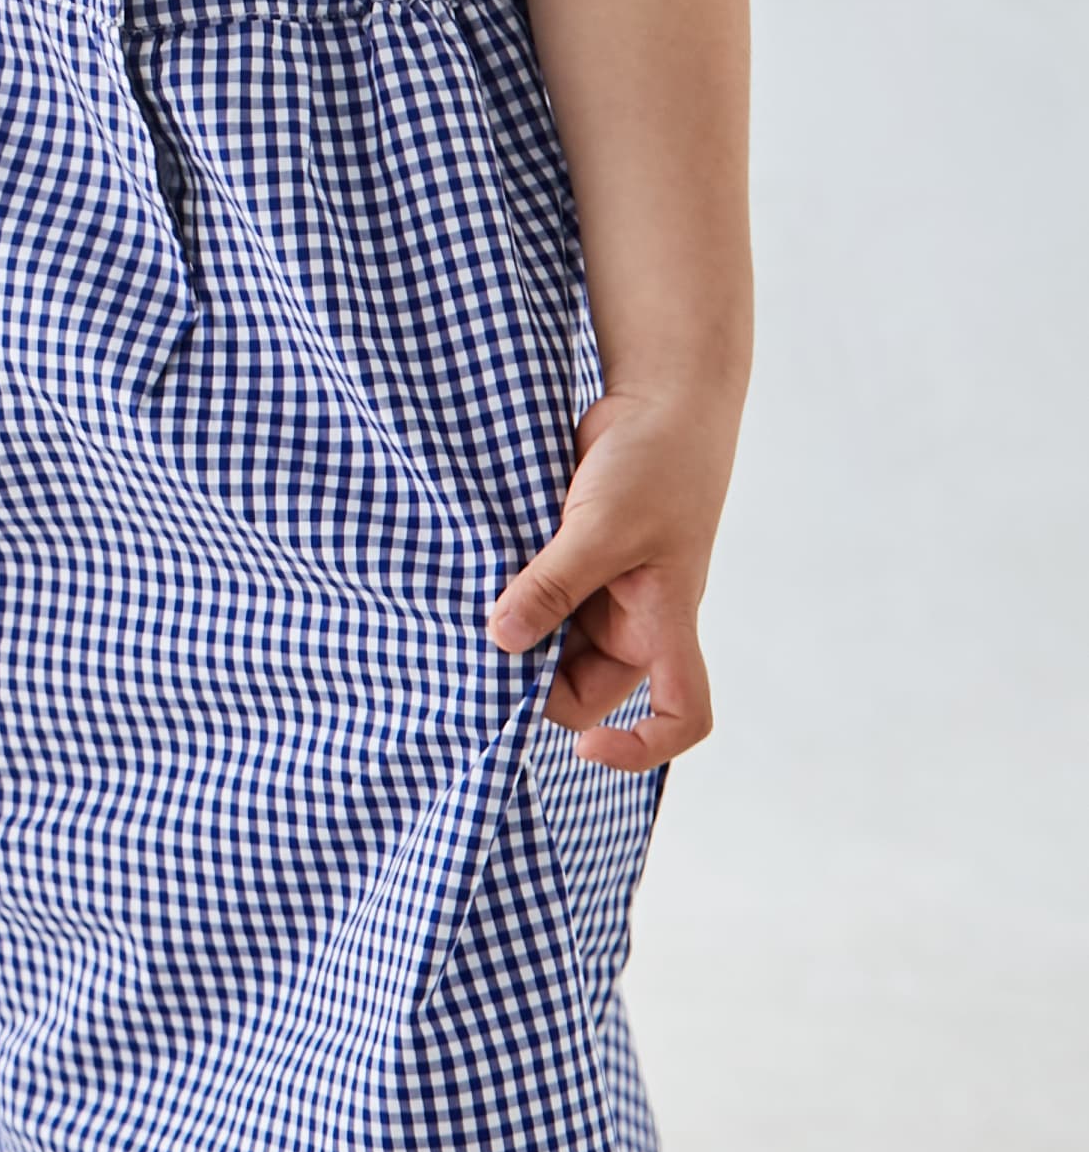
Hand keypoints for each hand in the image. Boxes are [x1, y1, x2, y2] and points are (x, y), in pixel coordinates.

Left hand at [486, 391, 733, 768]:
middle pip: (579, 690)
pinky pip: (532, 604)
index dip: (642, 748)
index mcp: (664, 624)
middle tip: (481, 645)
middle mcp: (633, 622)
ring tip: (471, 606)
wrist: (658, 402)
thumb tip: (501, 641)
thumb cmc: (655, 465)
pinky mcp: (568, 566)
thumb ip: (553, 584)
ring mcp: (599, 596)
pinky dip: (505, 600)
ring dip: (512, 634)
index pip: (682, 714)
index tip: (587, 745)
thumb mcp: (602, 526)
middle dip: (534, 680)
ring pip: (546, 647)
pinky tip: (470, 582)